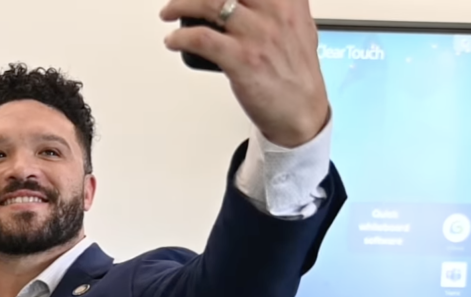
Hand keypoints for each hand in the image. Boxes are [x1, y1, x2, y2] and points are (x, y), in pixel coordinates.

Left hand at [160, 0, 330, 147]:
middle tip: (180, 0)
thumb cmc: (295, 71)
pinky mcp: (242, 60)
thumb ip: (275, 6)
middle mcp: (274, 12)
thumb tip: (247, 1)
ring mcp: (257, 35)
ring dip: (180, 5)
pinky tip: (173, 40)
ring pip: (210, 4)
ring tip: (169, 13)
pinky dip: (181, 37)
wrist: (301, 110)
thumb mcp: (296, 25)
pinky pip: (202, 39)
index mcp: (287, 0)